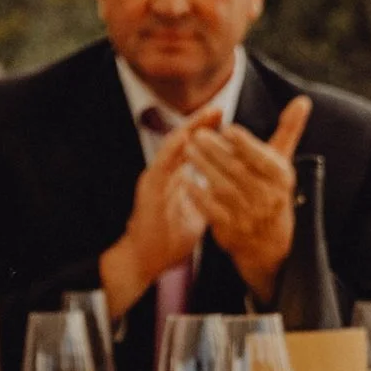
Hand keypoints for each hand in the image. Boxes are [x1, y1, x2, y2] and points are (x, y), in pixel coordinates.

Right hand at [113, 112, 222, 292]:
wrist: (145, 262)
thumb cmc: (168, 240)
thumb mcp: (196, 214)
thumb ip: (206, 198)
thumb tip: (225, 190)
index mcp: (173, 179)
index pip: (191, 150)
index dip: (206, 134)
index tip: (223, 120)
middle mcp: (162, 175)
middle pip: (182, 142)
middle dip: (200, 124)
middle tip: (218, 107)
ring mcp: (154, 181)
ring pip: (172, 147)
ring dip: (189, 129)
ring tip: (207, 115)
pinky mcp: (149, 191)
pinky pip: (161, 165)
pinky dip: (173, 149)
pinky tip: (185, 137)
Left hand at [193, 91, 310, 299]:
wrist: (270, 243)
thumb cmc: (272, 190)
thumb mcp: (282, 163)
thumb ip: (289, 131)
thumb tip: (303, 100)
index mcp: (281, 179)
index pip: (263, 160)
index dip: (246, 144)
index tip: (229, 128)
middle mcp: (268, 198)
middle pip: (239, 171)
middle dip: (217, 152)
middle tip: (198, 135)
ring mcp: (249, 216)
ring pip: (223, 188)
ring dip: (204, 168)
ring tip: (189, 150)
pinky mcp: (230, 230)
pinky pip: (212, 210)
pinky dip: (198, 194)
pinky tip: (185, 179)